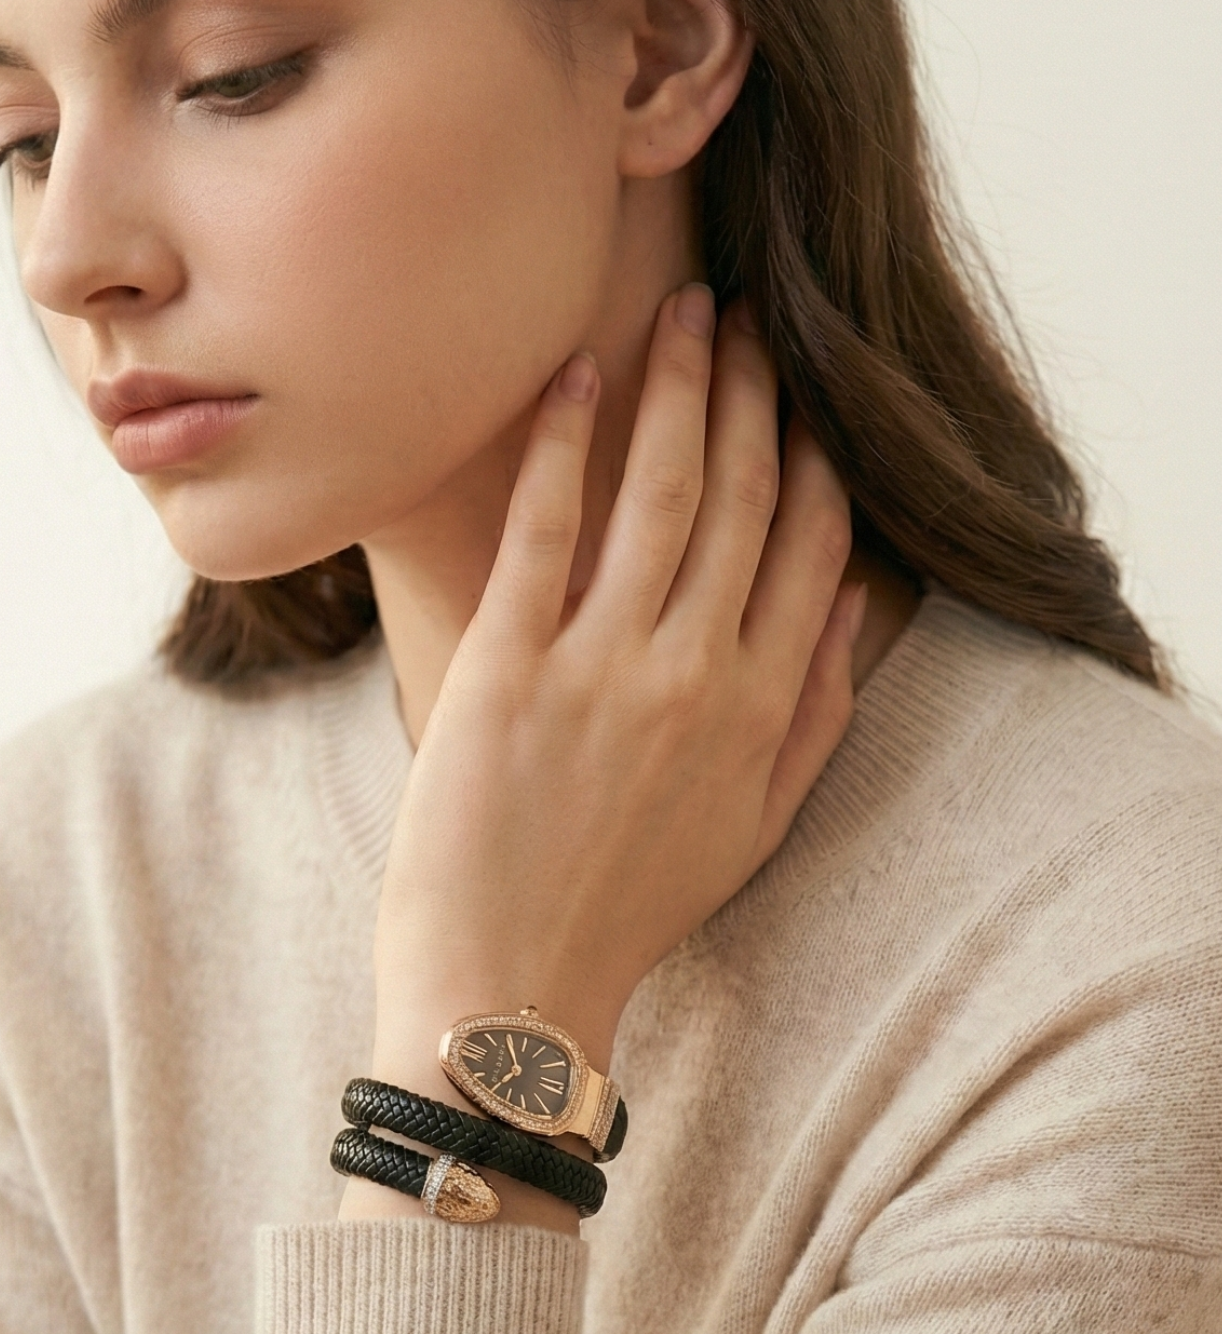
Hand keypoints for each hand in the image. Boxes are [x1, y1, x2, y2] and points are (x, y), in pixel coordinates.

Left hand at [355, 286, 862, 1229]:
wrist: (508, 989)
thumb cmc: (625, 913)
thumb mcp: (753, 830)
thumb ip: (817, 717)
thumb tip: (858, 604)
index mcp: (759, 709)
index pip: (809, 544)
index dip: (813, 452)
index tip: (806, 390)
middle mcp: (696, 673)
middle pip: (740, 497)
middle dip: (752, 392)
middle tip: (749, 315)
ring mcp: (602, 667)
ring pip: (659, 493)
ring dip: (677, 387)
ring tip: (685, 311)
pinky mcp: (508, 668)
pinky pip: (546, 528)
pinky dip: (565, 443)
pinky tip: (578, 374)